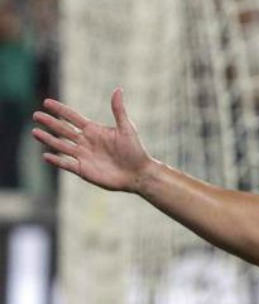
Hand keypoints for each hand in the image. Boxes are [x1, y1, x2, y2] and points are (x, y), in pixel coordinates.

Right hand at [32, 87, 156, 192]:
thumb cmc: (135, 150)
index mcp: (94, 130)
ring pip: (61, 145)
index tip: (46, 102)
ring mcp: (83, 155)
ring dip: (48, 139)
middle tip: (36, 115)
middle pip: (63, 130)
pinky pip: (66, 164)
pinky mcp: (83, 170)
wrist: (138, 174)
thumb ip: (118, 110)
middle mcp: (85, 141)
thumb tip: (118, 89)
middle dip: (50, 122)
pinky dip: (56, 160)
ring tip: (35, 132)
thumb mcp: (127, 128)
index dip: (60, 110)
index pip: (73, 117)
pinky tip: (46, 155)